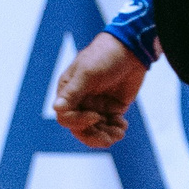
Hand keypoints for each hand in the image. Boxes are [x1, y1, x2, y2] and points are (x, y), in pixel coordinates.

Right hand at [52, 31, 146, 146]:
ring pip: (96, 130)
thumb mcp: (87, 73)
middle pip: (80, 128)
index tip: (96, 116)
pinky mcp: (113, 108)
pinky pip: (111, 126)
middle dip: (94, 136)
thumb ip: (73, 92)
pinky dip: (117, 129)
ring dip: (107, 135)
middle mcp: (80, 101)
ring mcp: (97, 105)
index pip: (66, 117)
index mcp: (68, 92)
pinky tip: (123, 125)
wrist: (132, 48)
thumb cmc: (105, 56)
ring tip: (120, 132)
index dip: (79, 121)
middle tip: (108, 139)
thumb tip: (57, 108)